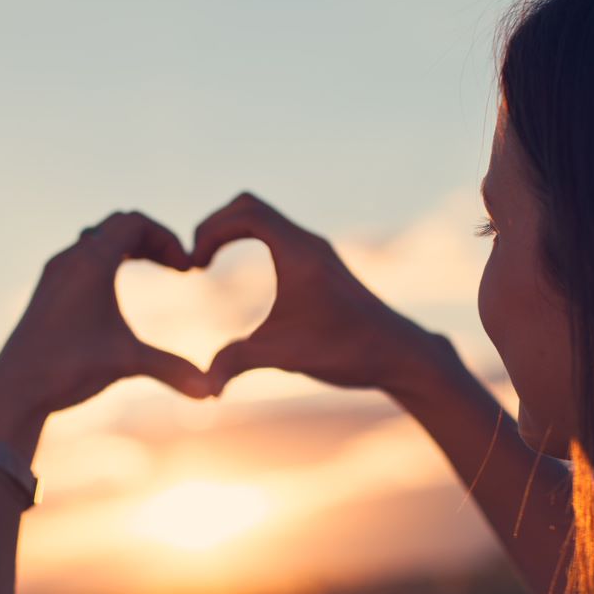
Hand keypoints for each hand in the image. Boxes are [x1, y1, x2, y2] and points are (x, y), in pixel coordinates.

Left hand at [0, 211, 214, 444]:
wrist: (14, 388)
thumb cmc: (68, 368)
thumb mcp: (127, 362)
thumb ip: (173, 369)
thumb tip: (212, 392)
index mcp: (91, 262)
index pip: (134, 221)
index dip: (167, 238)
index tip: (186, 269)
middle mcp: (70, 258)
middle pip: (118, 226)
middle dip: (152, 240)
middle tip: (176, 267)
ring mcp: (55, 273)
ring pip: (97, 240)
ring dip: (129, 248)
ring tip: (154, 269)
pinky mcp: (47, 290)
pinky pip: (82, 257)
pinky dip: (109, 261)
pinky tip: (119, 292)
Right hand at [192, 192, 430, 395]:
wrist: (398, 353)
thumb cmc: (347, 350)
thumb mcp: (285, 356)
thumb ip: (238, 363)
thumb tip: (202, 388)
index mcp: (299, 253)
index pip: (245, 212)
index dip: (210, 230)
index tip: (195, 265)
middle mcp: (308, 243)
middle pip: (249, 205)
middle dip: (215, 225)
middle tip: (196, 259)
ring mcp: (316, 251)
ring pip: (264, 217)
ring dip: (231, 230)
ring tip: (208, 262)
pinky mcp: (320, 264)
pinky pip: (276, 233)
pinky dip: (249, 239)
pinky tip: (241, 272)